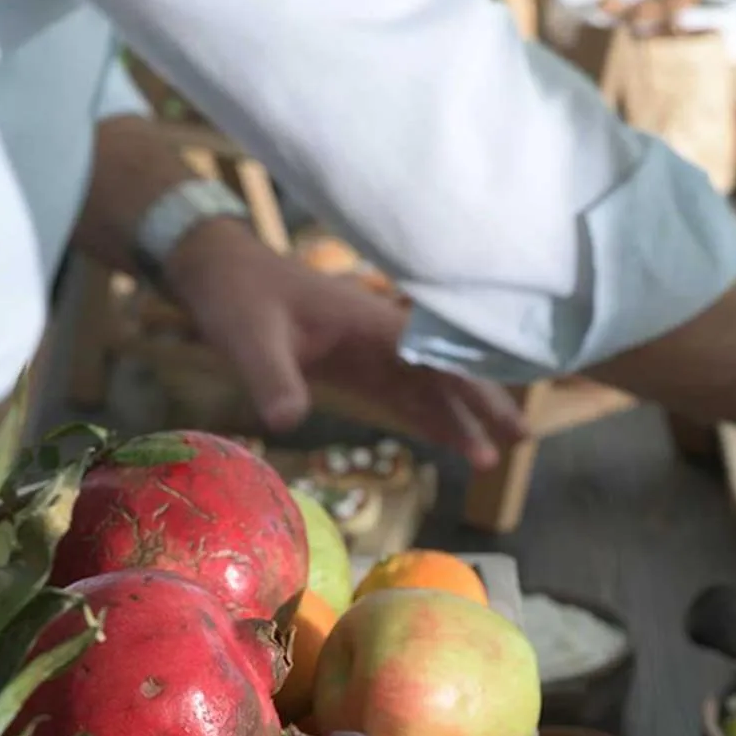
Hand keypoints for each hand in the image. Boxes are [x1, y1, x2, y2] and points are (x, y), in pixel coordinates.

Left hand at [164, 221, 526, 466]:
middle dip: (482, 406)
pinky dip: (426, 416)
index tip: (503, 416)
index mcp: (370, 323)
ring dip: (457, 419)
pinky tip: (449, 440)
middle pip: (444, 372)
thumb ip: (272, 378)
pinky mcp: (354, 364)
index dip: (474, 388)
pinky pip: (400, 394)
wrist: (217, 274)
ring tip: (487, 460)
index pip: (436, 358)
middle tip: (518, 443)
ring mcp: (370, 350)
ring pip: (427, 387)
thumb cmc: (237, 298)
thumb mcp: (249, 339)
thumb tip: (287, 422)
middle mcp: (381, 335)